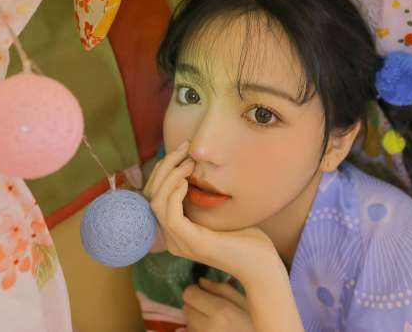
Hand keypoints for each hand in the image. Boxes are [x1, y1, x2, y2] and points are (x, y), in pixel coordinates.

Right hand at [142, 140, 278, 282]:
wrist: (261, 263)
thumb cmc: (244, 235)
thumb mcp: (217, 210)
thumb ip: (202, 195)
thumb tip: (194, 164)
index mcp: (175, 230)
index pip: (154, 195)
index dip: (163, 169)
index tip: (181, 149)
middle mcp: (171, 238)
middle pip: (151, 195)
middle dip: (164, 166)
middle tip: (183, 147)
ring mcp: (179, 242)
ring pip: (156, 202)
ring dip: (170, 176)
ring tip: (188, 163)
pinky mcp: (191, 242)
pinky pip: (170, 215)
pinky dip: (174, 194)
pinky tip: (187, 182)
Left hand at [182, 278, 254, 331]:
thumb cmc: (254, 324)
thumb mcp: (246, 303)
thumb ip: (223, 289)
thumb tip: (201, 281)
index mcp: (221, 311)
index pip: (189, 294)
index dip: (195, 290)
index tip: (202, 291)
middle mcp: (207, 326)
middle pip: (186, 307)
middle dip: (195, 304)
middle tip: (209, 307)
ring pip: (187, 321)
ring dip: (195, 318)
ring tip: (213, 320)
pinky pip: (191, 331)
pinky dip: (197, 329)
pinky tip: (212, 329)